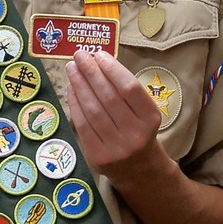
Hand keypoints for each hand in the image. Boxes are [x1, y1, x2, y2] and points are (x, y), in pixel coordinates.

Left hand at [62, 50, 164, 179]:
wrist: (139, 169)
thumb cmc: (138, 131)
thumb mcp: (143, 112)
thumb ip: (125, 92)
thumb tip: (97, 63)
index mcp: (151, 119)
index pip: (130, 88)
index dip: (113, 69)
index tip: (99, 54)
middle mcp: (135, 134)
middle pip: (109, 97)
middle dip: (91, 73)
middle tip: (79, 55)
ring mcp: (116, 147)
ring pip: (93, 110)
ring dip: (79, 85)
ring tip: (72, 68)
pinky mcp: (98, 156)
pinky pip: (82, 125)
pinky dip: (74, 104)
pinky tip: (71, 89)